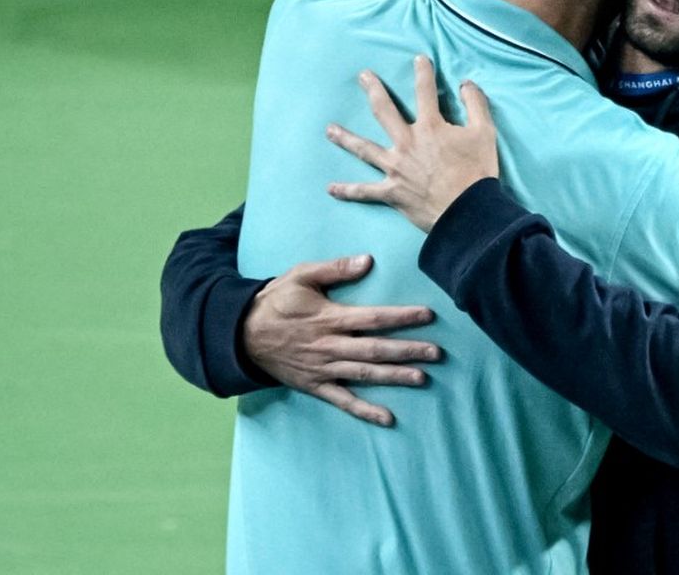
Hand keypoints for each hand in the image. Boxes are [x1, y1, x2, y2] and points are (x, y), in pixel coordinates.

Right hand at [243, 254, 441, 426]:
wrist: (241, 335)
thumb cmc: (276, 301)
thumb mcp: (301, 276)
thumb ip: (335, 269)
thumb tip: (367, 260)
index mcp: (329, 318)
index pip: (372, 318)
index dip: (401, 317)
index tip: (428, 316)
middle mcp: (329, 346)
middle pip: (375, 349)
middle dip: (408, 351)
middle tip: (437, 353)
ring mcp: (323, 369)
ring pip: (365, 374)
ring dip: (394, 377)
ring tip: (422, 378)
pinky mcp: (316, 386)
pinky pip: (343, 401)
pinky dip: (365, 410)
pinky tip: (388, 418)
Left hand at [325, 54, 497, 231]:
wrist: (468, 210)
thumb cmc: (477, 172)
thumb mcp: (485, 133)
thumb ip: (475, 104)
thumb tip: (466, 84)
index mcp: (430, 126)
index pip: (425, 92)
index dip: (423, 73)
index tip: (418, 59)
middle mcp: (407, 143)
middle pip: (384, 111)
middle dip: (374, 91)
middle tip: (363, 77)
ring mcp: (395, 167)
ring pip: (364, 149)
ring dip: (345, 138)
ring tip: (330, 130)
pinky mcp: (392, 192)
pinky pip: (365, 191)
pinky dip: (348, 191)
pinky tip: (331, 189)